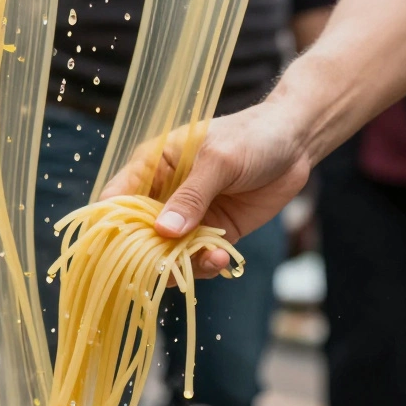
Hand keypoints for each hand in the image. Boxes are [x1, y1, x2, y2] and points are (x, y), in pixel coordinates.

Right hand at [101, 101, 311, 277]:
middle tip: (166, 268)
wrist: (296, 143)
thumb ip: (191, 197)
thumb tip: (164, 232)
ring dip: (181, 265)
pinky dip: (205, 266)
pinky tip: (222, 258)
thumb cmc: (251, 137)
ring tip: (209, 259)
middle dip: (148, 256)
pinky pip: (196, 259)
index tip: (114, 251)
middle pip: (137, 236)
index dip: (110, 227)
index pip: (116, 201)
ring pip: (166, 254)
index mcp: (152, 167)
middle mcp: (163, 196)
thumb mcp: (219, 161)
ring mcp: (187, 218)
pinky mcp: (211, 234)